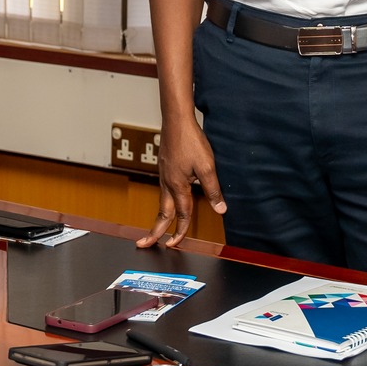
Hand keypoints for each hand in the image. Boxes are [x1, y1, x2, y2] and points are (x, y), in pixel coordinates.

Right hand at [136, 120, 226, 249]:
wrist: (176, 120)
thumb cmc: (191, 141)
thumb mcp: (208, 167)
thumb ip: (213, 190)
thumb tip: (220, 209)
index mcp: (178, 186)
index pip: (181, 214)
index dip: (181, 231)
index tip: (176, 244)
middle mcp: (167, 183)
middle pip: (162, 213)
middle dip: (155, 231)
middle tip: (145, 244)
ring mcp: (164, 175)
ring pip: (161, 202)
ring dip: (160, 217)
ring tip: (157, 229)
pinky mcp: (164, 167)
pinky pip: (163, 190)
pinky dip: (163, 202)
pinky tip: (169, 200)